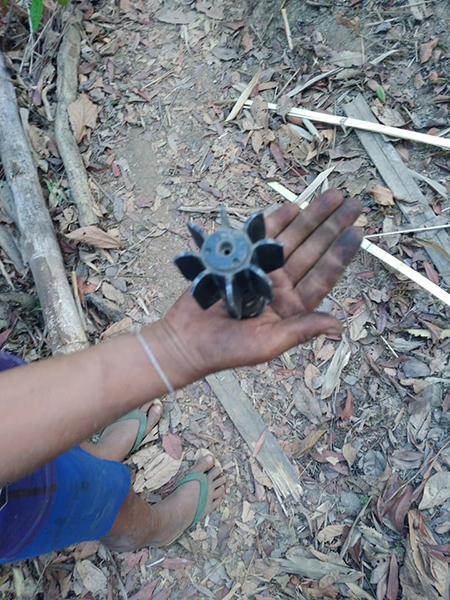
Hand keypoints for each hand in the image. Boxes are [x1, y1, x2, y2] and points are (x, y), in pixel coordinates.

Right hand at [160, 189, 361, 383]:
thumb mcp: (268, 344)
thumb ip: (301, 329)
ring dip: (310, 217)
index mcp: (292, 306)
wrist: (185, 340)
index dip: (340, 253)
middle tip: (352, 202)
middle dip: (331, 226)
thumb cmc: (227, 350)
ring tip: (331, 195)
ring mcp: (260, 269)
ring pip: (290, 239)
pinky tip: (294, 206)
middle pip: (311, 250)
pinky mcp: (238, 259)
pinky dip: (275, 220)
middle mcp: (280, 285)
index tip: (358, 231)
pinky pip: (260, 235)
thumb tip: (339, 324)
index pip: (322, 276)